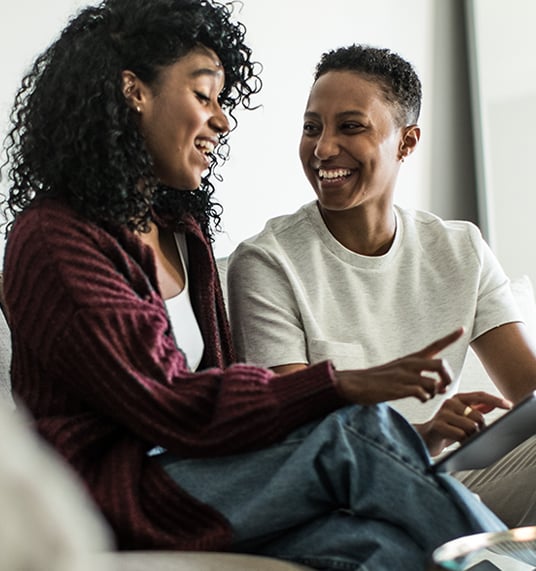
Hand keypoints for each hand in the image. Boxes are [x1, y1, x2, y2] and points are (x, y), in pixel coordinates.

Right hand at [334, 328, 463, 405]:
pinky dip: (425, 398)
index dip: (450, 337)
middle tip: (444, 387)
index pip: (434, 345)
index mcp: (410, 358)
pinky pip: (422, 393)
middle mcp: (409, 363)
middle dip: (448, 377)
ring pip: (434, 382)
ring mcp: (404, 375)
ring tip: (427, 396)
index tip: (462, 329)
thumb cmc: (377, 380)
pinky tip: (418, 399)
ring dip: (435, 392)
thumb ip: (417, 376)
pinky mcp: (399, 388)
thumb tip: (437, 387)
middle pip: (440, 364)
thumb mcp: (398, 371)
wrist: (355, 383)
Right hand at [415, 391, 512, 455]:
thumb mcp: (461, 417)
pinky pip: (460, 435)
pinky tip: (460, 443)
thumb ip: (475, 409)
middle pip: (478, 415)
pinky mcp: (438, 425)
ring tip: (466, 440)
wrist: (423, 439)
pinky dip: (464, 442)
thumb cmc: (444, 429)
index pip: (480, 395)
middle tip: (476, 435)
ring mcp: (442, 414)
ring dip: (472, 437)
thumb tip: (492, 405)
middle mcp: (449, 403)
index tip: (508, 405)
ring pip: (471, 426)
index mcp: (457, 398)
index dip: (495, 400)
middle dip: (481, 428)